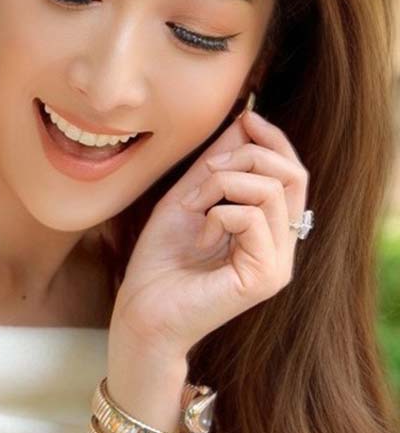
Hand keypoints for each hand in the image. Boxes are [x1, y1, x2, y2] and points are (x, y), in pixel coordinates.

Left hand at [110, 107, 309, 358]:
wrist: (140, 314)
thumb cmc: (158, 265)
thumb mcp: (186, 200)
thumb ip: (216, 165)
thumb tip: (247, 120)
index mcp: (268, 229)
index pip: (292, 173)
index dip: (273, 140)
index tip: (245, 118)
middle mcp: (281, 247)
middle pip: (292, 175)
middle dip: (247, 156)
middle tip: (207, 170)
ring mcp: (277, 264)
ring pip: (272, 190)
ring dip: (223, 184)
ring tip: (194, 208)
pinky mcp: (265, 277)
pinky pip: (253, 217)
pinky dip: (219, 214)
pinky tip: (200, 237)